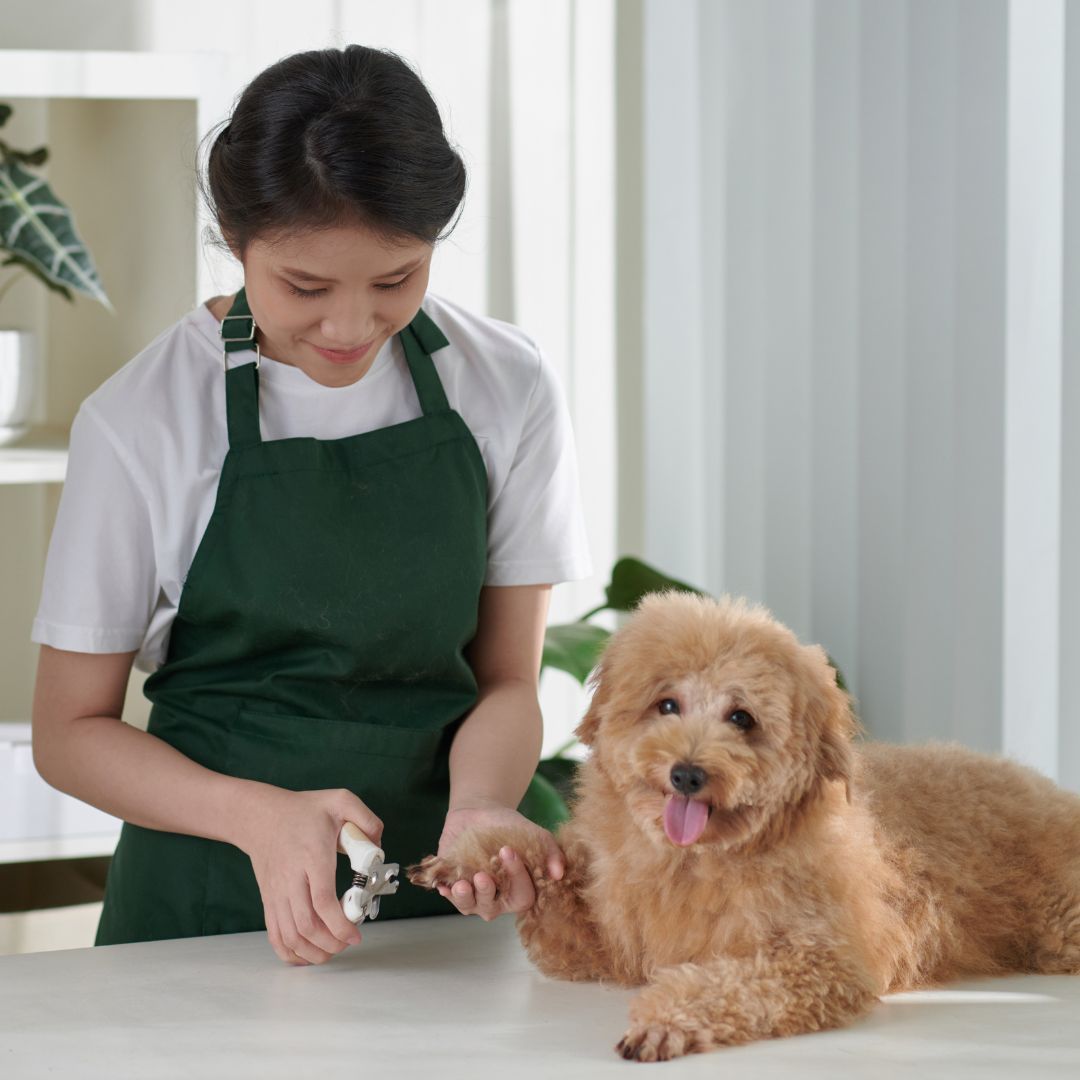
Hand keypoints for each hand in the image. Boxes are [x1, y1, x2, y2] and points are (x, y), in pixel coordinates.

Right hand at [236, 784, 382, 965]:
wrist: (260, 816)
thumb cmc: (303, 811)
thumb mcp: (339, 800)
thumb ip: (365, 819)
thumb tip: (378, 845)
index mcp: (312, 856)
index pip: (322, 900)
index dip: (340, 924)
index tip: (356, 933)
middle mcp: (291, 879)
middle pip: (307, 925)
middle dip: (331, 942)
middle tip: (349, 941)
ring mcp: (277, 893)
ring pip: (290, 935)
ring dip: (313, 952)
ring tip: (333, 950)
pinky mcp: (269, 901)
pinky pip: (275, 935)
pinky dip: (290, 953)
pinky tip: (308, 955)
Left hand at [435, 801, 564, 919]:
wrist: (480, 813)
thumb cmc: (510, 827)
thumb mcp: (533, 835)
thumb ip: (549, 852)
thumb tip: (558, 873)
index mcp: (519, 891)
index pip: (522, 895)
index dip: (517, 877)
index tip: (509, 851)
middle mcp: (496, 899)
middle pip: (492, 907)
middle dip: (487, 893)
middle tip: (482, 876)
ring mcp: (474, 895)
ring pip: (469, 906)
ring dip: (465, 897)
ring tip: (462, 884)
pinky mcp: (453, 886)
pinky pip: (450, 896)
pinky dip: (446, 892)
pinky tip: (444, 886)